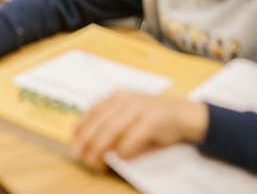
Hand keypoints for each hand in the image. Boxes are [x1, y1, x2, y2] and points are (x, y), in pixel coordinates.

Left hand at [72, 90, 207, 168]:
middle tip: (80, 155)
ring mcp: (139, 108)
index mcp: (118, 96)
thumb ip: (112, 124)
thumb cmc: (153, 118)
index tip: (74, 140)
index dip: (82, 125)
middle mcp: (126, 99)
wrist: (182, 114)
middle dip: (88, 139)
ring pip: (113, 127)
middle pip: (101, 120)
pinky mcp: (152, 120)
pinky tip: (120, 157)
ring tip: (94, 160)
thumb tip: (90, 141)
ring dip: (101, 146)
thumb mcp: (129, 115)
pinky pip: (135, 135)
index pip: (94, 110)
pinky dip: (126, 147)